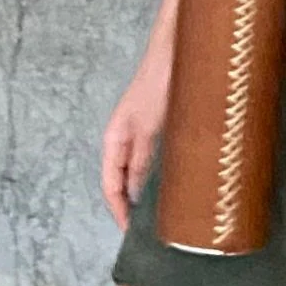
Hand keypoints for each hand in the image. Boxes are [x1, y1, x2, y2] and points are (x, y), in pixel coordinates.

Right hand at [101, 57, 170, 230]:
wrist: (175, 51)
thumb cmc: (159, 84)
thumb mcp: (149, 127)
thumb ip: (141, 159)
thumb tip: (134, 194)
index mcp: (114, 140)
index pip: (109, 185)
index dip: (118, 211)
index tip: (130, 233)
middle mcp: (125, 139)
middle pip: (122, 181)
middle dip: (132, 206)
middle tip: (150, 230)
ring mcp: (142, 132)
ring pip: (140, 170)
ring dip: (147, 191)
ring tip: (163, 214)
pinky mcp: (160, 125)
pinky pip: (155, 157)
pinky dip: (161, 173)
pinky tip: (176, 182)